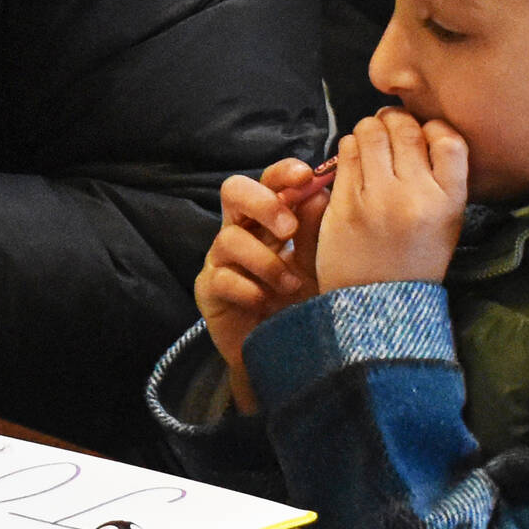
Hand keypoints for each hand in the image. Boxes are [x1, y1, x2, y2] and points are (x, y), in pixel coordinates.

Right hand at [197, 157, 332, 412]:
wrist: (284, 356)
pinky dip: (248, 289)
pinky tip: (264, 302)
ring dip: (265, 261)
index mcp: (270, 219)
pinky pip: (221, 278)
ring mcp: (221, 259)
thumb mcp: (318, 266)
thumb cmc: (303, 302)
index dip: (282, 172)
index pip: (270, 181)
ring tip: (291, 284)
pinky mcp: (209, 289)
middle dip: (262, 203)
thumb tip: (320, 193)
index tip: (304, 175)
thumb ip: (317, 233)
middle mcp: (241, 230)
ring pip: (229, 238)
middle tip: (289, 229)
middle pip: (234, 191)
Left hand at [316, 109, 468, 292]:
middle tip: (390, 128)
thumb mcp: (446, 223)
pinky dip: (350, 146)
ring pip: (372, 132)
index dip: (433, 127)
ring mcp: (378, 198)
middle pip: (406, 128)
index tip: (423, 134)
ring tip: (371, 142)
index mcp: (449, 202)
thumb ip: (441, 178)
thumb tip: (423, 129)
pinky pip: (347, 151)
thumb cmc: (414, 260)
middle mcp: (416, 196)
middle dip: (396, 120)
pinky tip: (355, 159)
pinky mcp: (345, 202)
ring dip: (370, 129)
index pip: (448, 139)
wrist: (377, 305)